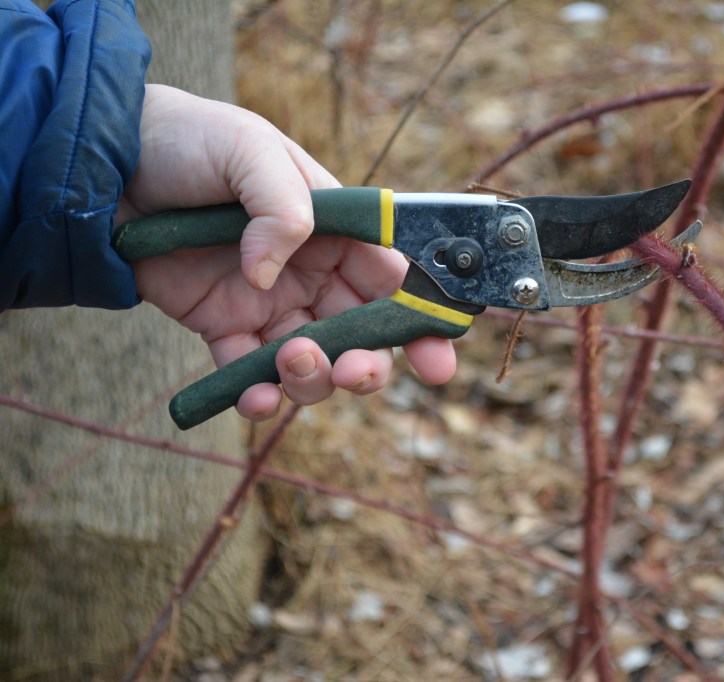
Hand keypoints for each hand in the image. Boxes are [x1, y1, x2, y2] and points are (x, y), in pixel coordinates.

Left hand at [116, 85, 455, 420]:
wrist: (108, 162)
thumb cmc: (191, 140)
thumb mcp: (249, 150)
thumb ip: (282, 207)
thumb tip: (271, 277)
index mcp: (336, 232)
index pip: (395, 282)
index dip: (422, 321)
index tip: (438, 358)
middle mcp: (312, 273)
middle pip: (363, 336)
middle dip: (370, 365)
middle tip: (354, 370)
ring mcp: (269, 304)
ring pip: (315, 365)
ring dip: (314, 380)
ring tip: (290, 360)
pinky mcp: (222, 327)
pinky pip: (250, 376)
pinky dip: (258, 397)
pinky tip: (254, 398)